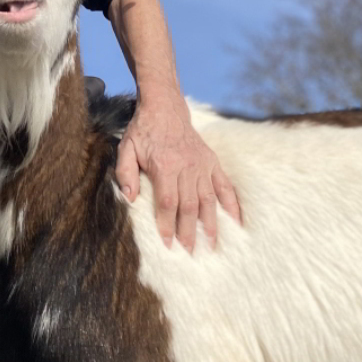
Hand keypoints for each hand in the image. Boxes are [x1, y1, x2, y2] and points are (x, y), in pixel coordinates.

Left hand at [114, 103, 240, 252]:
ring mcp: (202, 165)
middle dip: (189, 232)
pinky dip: (232, 205)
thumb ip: (125, 173)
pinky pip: (225, 186)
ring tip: (212, 245)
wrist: (165, 107)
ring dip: (211, 224)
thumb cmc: (143, 131)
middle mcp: (187, 167)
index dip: (167, 224)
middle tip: (189, 253)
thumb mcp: (126, 148)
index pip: (167, 202)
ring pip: (209, 200)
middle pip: (190, 206)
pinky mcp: (212, 163)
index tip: (167, 244)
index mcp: (165, 166)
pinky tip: (236, 222)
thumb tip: (129, 199)